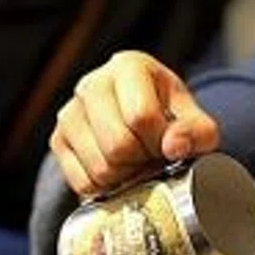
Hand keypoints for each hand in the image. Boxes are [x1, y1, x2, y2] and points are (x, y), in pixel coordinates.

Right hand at [50, 51, 220, 197]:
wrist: (141, 119)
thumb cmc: (168, 116)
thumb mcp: (194, 120)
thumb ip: (197, 131)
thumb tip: (174, 147)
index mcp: (129, 67)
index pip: (141, 116)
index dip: (160, 142)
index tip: (167, 144)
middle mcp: (92, 84)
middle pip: (117, 145)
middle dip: (141, 160)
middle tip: (151, 156)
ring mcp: (70, 112)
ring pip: (100, 167)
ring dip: (125, 175)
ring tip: (135, 161)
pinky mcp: (58, 140)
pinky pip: (82, 182)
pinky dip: (105, 186)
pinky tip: (118, 170)